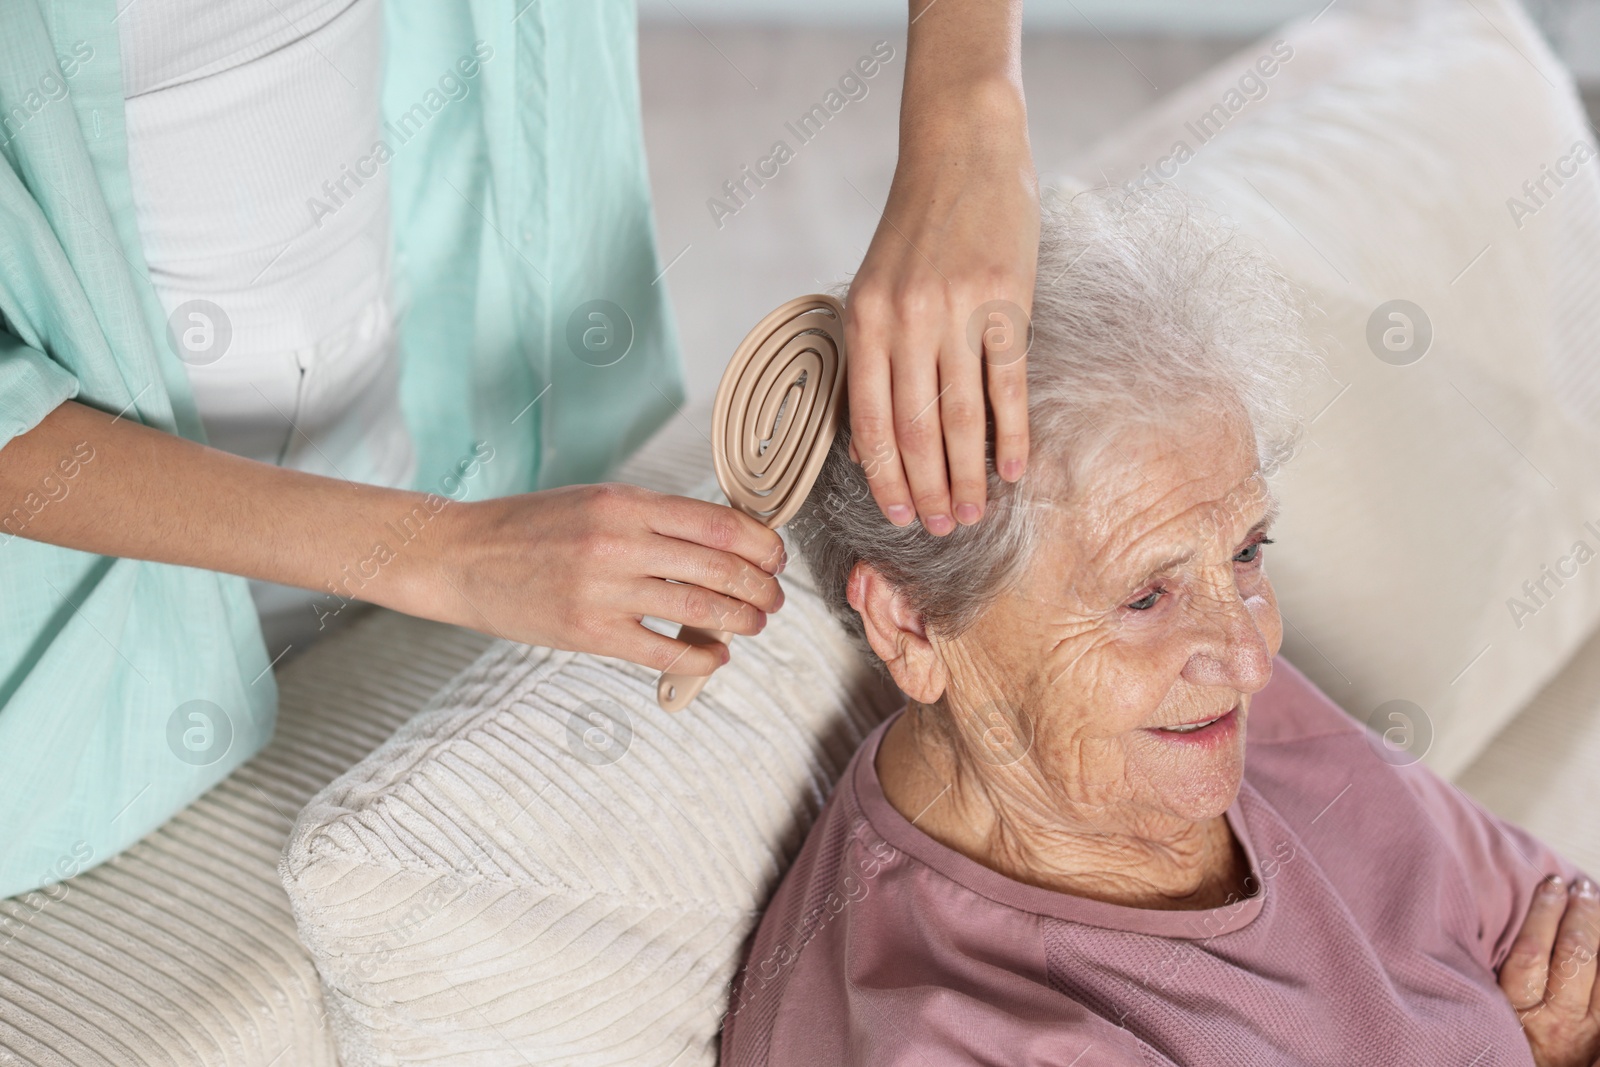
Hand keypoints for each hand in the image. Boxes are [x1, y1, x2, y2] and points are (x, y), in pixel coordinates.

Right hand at [415, 483, 785, 677]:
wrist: (461, 557)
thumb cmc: (530, 527)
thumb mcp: (597, 501)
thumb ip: (655, 517)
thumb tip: (723, 538)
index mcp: (627, 502)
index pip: (720, 524)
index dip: (762, 544)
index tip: (775, 557)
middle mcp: (620, 542)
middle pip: (721, 567)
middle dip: (761, 587)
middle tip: (773, 598)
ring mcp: (605, 590)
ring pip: (700, 609)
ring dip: (741, 621)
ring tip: (753, 624)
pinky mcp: (589, 631)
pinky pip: (664, 651)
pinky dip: (701, 657)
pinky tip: (715, 656)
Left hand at [846, 76, 1037, 535]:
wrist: (962, 151)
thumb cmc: (917, 227)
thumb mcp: (874, 286)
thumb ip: (873, 354)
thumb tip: (876, 438)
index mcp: (864, 321)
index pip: (871, 424)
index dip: (886, 478)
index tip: (900, 516)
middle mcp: (905, 321)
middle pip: (917, 431)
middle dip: (929, 488)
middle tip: (944, 528)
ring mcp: (957, 312)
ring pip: (962, 417)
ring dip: (968, 474)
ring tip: (974, 511)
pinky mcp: (1005, 302)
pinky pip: (1007, 385)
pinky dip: (1011, 434)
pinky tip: (1014, 469)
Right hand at [1499, 875, 1599, 1066]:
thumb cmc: (1522, 1058)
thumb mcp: (1504, 1026)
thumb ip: (1509, 989)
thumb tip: (1521, 943)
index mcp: (1522, 1013)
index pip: (1530, 952)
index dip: (1543, 912)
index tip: (1550, 884)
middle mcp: (1559, 1019)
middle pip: (1572, 955)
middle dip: (1580, 914)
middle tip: (1581, 887)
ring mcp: (1593, 1029)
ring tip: (1598, 903)